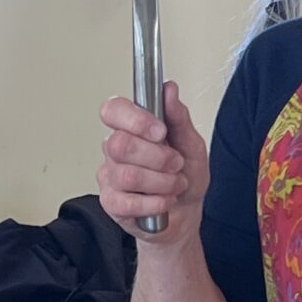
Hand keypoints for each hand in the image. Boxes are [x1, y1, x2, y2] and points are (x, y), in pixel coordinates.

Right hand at [97, 81, 206, 242]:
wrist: (185, 212)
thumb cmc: (184, 174)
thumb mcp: (191, 143)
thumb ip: (178, 117)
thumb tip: (169, 89)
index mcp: (131, 127)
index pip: (113, 110)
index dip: (135, 120)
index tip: (160, 131)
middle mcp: (115, 149)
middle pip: (120, 144)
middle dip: (158, 157)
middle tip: (175, 164)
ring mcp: (110, 176)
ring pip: (128, 175)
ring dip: (162, 182)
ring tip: (174, 184)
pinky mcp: (111, 202)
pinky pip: (128, 201)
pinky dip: (155, 202)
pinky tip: (164, 200)